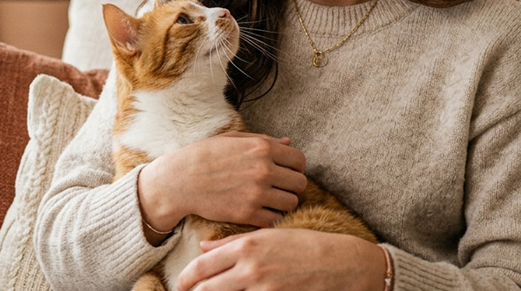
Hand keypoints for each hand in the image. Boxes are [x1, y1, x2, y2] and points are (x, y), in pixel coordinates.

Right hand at [139, 132, 307, 231]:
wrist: (180, 180)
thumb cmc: (205, 155)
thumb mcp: (233, 139)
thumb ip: (264, 140)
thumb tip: (288, 142)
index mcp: (262, 148)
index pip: (299, 160)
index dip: (294, 166)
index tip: (284, 171)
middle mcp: (264, 170)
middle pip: (300, 183)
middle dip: (291, 185)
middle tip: (278, 187)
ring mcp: (257, 193)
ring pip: (292, 202)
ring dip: (284, 202)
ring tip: (270, 200)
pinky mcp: (248, 214)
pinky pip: (276, 219)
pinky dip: (272, 217)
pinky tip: (261, 211)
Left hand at [176, 228, 386, 290]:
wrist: (340, 263)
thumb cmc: (304, 245)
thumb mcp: (267, 235)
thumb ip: (233, 241)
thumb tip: (203, 246)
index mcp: (246, 247)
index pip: (202, 266)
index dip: (186, 278)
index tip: (180, 285)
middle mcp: (250, 268)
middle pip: (206, 289)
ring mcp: (262, 289)